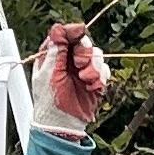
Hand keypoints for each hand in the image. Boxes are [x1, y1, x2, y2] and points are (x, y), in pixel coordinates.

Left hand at [29, 21, 110, 136]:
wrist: (63, 125)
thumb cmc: (50, 103)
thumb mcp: (48, 74)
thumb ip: (55, 51)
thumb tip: (58, 29)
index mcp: (52, 56)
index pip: (63, 35)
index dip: (72, 30)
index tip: (80, 30)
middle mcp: (68, 61)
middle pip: (83, 42)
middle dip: (84, 52)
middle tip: (79, 64)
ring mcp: (82, 70)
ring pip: (96, 55)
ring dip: (94, 67)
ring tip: (85, 80)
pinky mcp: (94, 80)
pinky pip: (104, 70)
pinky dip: (101, 77)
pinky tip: (92, 87)